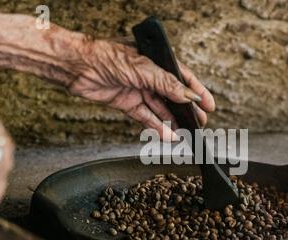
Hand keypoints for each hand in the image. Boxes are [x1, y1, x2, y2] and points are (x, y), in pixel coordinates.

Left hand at [68, 39, 214, 139]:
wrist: (77, 66)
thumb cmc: (107, 57)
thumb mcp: (144, 69)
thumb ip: (168, 85)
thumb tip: (189, 96)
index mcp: (156, 61)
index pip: (182, 77)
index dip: (197, 91)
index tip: (209, 105)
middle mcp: (148, 75)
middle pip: (173, 95)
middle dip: (187, 110)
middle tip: (200, 122)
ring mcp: (137, 89)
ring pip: (160, 109)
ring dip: (172, 121)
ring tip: (186, 132)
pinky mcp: (126, 102)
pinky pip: (145, 117)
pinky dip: (156, 127)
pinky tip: (167, 135)